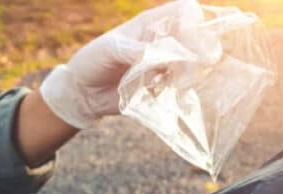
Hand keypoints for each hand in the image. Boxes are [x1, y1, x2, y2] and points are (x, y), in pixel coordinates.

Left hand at [39, 0, 203, 128]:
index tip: (188, 39)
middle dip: (199, 52)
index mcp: (151, 23)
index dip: (194, 22)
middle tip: (186, 71)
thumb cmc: (93, 62)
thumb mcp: (110, 50)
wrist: (83, 93)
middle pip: (198, 38)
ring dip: (190, 74)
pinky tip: (165, 91)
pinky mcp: (164, 85)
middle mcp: (163, 41)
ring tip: (174, 84)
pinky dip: (180, 89)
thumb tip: (162, 60)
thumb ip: (136, 51)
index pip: (186, 11)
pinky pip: (183, 85)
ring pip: (195, 64)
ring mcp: (166, 64)